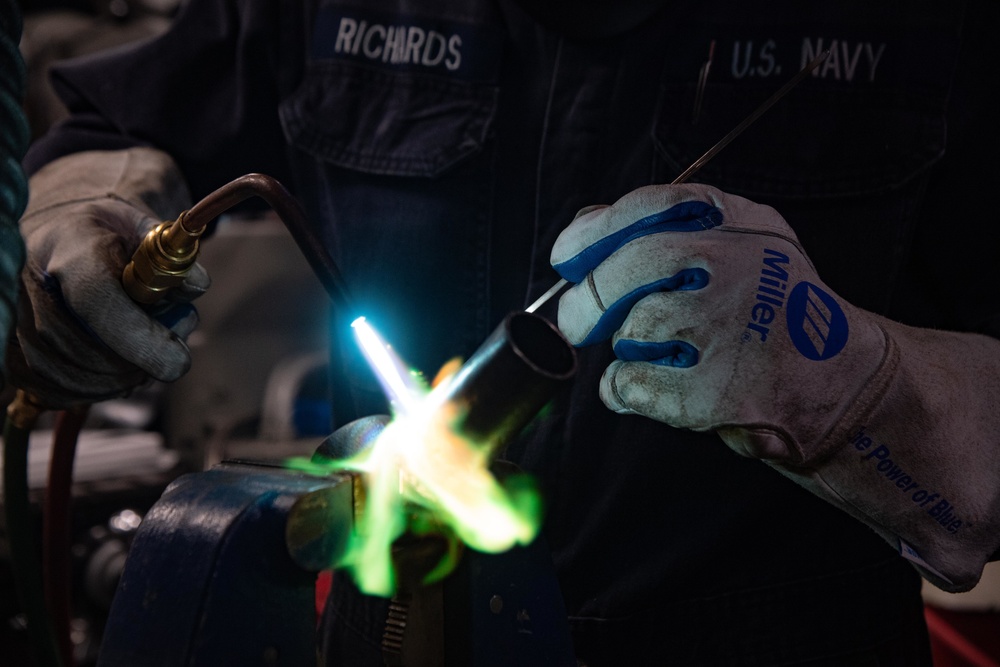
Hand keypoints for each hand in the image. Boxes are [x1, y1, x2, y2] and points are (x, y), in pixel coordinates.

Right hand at [6, 149, 208, 407]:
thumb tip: (196, 285)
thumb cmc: (101, 236)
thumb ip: (172, 256)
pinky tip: (114, 362)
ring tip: (143, 345)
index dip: (142, 339)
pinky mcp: (11, 359)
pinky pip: (63, 393)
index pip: (98, 301)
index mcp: (69, 247)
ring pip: (80, 380)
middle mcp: (30, 288)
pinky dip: (100, 387)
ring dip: (126, 376)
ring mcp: (15, 326)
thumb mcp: (140, 228)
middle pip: (92, 353)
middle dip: (143, 360)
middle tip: (172, 344)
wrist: (49, 240)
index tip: (178, 360)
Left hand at [551, 183, 999, 590]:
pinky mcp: (721, 390)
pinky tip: (662, 388)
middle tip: (575, 322)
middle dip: (588, 299)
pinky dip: (629, 391)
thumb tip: (586, 225)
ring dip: (631, 349)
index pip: (652, 207)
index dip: (596, 232)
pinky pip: (633, 385)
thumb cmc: (779, 315)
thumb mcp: (740, 246)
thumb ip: (666, 228)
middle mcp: (742, 266)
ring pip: (631, 331)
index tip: (567, 255)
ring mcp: (733, 329)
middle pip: (630, 269)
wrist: (847, 387)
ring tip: (673, 356)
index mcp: (743, 224)